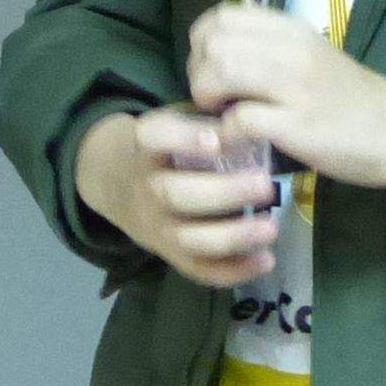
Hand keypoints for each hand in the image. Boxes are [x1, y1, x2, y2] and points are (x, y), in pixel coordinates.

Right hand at [75, 106, 283, 285]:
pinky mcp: (170, 254)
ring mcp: (156, 225)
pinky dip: (233, 270)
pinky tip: (266, 260)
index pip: (152, 139)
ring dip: (233, 236)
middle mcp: (146, 188)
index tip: (215, 139)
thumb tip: (257, 115)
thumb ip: (206, 120)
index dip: (182, 139)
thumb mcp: (173, 121)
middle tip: (265, 184)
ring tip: (271, 227)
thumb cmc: (164, 146)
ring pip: (188, 238)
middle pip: (175, 195)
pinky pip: (198, 269)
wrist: (114, 180)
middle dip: (223, 193)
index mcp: (145, 147)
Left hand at [185, 4, 385, 192]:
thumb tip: (217, 56)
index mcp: (291, 29)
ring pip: (222, 71)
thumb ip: (268, 49)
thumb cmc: (348, 98)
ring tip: (220, 114)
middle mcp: (292, 49)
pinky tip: (237, 140)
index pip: (223, 15)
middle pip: (214, 42)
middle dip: (198, 72)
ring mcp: (296, 86)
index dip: (202, 42)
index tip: (210, 67)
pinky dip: (227, 132)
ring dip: (207, 96)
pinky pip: (240, 118)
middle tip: (211, 96)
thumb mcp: (309, 56)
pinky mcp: (299, 124)